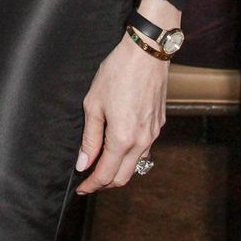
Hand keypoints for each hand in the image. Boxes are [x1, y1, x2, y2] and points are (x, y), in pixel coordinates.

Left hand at [75, 34, 167, 193]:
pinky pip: (145, 149)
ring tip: (102, 162)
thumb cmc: (117, 73)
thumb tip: (84, 163)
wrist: (146, 53)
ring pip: (136, 164)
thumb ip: (90, 137)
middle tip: (89, 179)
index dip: (91, 184)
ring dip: (119, 169)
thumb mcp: (94, 103)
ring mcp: (153, 134)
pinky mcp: (159, 124)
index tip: (81, 188)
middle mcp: (141, 141)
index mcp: (122, 138)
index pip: (106, 174)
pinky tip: (119, 145)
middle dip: (105, 182)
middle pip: (123, 176)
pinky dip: (130, 155)